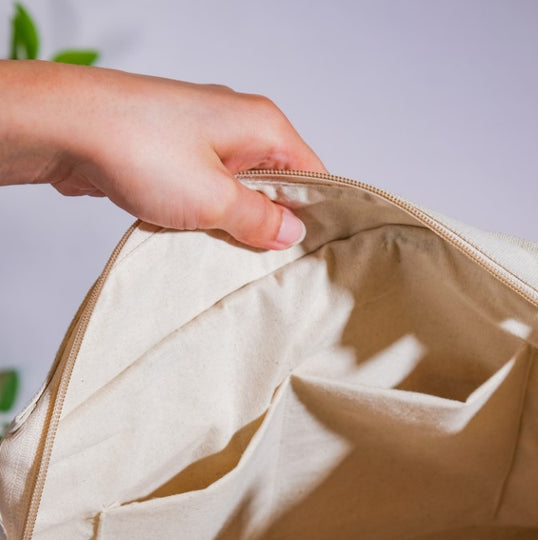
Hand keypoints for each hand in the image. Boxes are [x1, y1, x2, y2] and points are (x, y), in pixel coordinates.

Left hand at [0, 60, 323, 248]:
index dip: (314, 216)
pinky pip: (208, 188)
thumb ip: (259, 221)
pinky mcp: (176, 150)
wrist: (64, 127)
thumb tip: (290, 233)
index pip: (312, 174)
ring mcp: (205, 135)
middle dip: (271, 222)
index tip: (308, 252)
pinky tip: (197, 235)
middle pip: (277, 183)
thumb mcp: (215, 199)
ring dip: (234, 220)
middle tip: (266, 259)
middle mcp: (239, 123)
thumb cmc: (140, 148)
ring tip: (226, 248)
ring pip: (240, 189)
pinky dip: (207, 213)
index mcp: (263, 125)